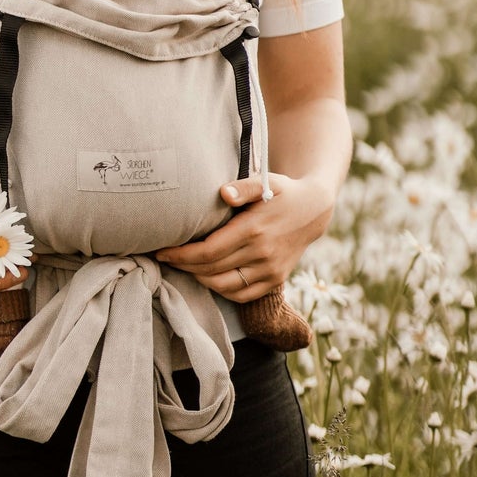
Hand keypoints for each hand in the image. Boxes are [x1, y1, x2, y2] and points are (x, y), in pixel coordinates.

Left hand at [153, 171, 332, 299]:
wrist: (313, 210)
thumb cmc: (281, 192)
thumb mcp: (266, 181)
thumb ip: (243, 187)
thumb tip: (223, 193)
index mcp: (254, 229)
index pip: (208, 251)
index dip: (181, 255)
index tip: (162, 251)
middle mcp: (262, 254)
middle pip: (211, 270)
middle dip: (184, 266)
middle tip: (165, 258)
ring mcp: (270, 271)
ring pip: (224, 286)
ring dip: (199, 279)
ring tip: (184, 267)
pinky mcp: (275, 280)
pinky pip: (242, 295)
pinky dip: (221, 290)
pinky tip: (208, 277)